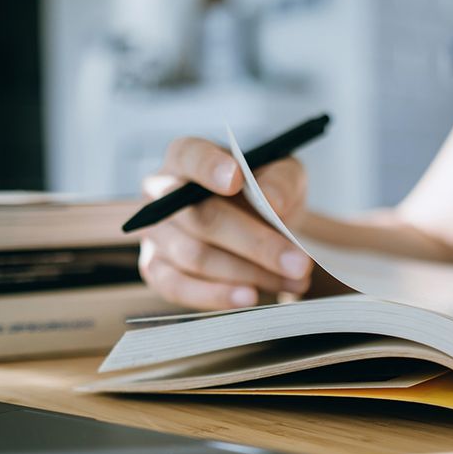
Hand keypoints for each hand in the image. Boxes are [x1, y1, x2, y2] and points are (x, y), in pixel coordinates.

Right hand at [137, 138, 312, 309]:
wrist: (251, 226)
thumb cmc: (261, 193)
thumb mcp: (282, 174)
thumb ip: (281, 180)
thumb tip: (273, 201)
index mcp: (185, 158)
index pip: (189, 156)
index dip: (209, 168)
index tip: (237, 180)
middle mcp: (160, 193)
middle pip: (201, 218)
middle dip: (254, 243)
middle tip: (298, 263)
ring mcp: (154, 233)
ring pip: (195, 257)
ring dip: (248, 274)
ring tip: (293, 281)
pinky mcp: (155, 269)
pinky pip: (177, 287)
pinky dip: (216, 295)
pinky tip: (250, 297)